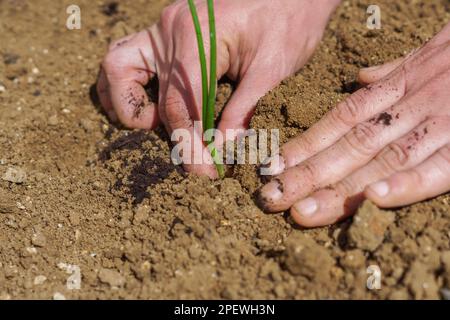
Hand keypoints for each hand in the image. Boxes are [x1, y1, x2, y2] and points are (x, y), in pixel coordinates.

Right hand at [97, 0, 339, 177]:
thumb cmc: (289, 17)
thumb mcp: (273, 66)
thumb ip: (245, 108)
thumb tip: (223, 149)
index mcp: (196, 38)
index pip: (181, 105)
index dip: (189, 144)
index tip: (205, 172)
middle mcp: (170, 30)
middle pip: (148, 93)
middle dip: (168, 134)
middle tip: (194, 160)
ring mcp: (164, 29)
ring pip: (117, 68)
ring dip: (128, 105)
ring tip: (160, 130)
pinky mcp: (168, 33)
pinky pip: (130, 58)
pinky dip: (131, 87)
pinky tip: (152, 109)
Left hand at [258, 23, 449, 226]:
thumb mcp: (422, 56)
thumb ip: (390, 74)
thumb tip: (360, 81)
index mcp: (396, 88)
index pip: (339, 120)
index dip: (304, 145)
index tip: (271, 167)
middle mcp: (409, 107)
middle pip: (350, 146)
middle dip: (307, 176)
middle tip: (270, 198)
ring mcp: (439, 123)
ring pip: (381, 159)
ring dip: (340, 189)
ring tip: (301, 212)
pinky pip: (439, 166)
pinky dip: (408, 183)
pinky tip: (374, 200)